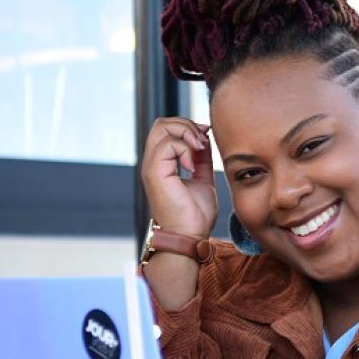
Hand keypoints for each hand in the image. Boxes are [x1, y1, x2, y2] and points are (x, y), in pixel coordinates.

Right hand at [141, 117, 216, 236]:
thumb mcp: (203, 179)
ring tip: (200, 149)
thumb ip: (201, 159)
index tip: (206, 137)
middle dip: (186, 124)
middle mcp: (153, 162)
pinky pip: (167, 144)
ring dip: (187, 133)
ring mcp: (152, 167)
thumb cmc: (195, 215)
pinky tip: (192, 165)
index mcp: (162, 163)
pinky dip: (185, 148)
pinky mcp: (154, 173)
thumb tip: (204, 138)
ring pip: (161, 127)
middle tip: (203, 142)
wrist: (190, 236)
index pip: (167, 128)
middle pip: (161, 123)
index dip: (188, 126)